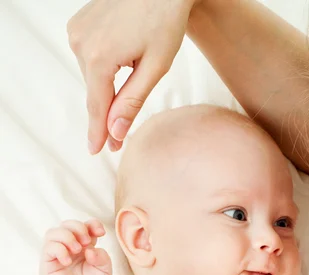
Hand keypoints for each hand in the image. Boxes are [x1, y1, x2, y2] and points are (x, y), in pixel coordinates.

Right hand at [41, 219, 111, 274]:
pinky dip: (59, 250)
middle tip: (87, 242)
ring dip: (67, 236)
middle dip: (79, 227)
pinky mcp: (48, 262)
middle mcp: (70, 247)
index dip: (93, 224)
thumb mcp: (105, 271)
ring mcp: (57, 253)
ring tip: (77, 250)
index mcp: (85, 246)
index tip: (101, 233)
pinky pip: (48, 247)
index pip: (86, 225)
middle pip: (68, 224)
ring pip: (54, 231)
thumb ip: (103, 257)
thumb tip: (89, 249)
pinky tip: (68, 262)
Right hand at [67, 0, 196, 153]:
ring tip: (130, 84)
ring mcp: (76, 32)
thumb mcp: (155, 67)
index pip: (98, 106)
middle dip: (107, 116)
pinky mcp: (78, 24)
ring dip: (108, 89)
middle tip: (117, 142)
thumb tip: (116, 131)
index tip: (96, 151)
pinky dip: (104, 69)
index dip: (98, 131)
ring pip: (93, 76)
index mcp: (99, 57)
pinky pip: (90, 58)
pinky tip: (122, 62)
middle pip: (95, 92)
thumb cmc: (165, 22)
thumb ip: (133, 100)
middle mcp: (81, 43)